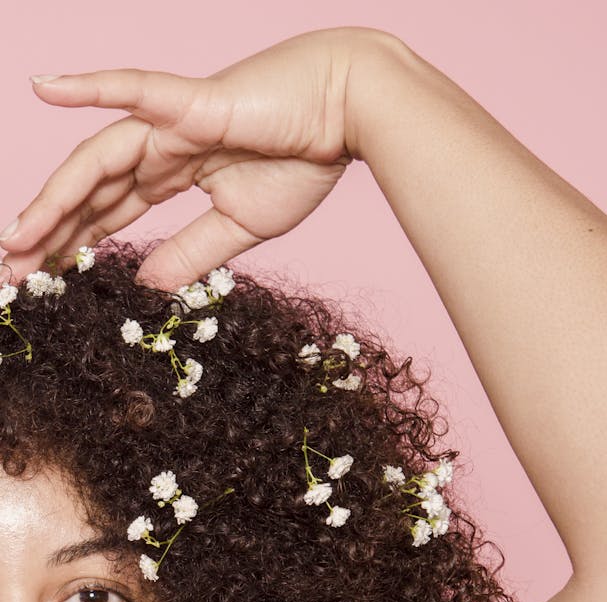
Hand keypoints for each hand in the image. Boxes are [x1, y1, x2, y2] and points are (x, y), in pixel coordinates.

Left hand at [0, 28, 383, 289]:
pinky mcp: (193, 103)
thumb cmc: (303, 161)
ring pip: (98, 160)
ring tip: (17, 237)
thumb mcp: (240, 227)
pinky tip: (45, 88)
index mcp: (173, 174)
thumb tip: (148, 287)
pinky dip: (93, 87)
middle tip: (12, 275)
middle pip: (91, 192)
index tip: (42, 281)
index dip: (74, 245)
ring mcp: (171, 121)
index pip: (110, 213)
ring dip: (54, 197)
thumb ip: (192, 254)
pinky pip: (136, 89)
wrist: (350, 114)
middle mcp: (160, 146)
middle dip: (51, 233)